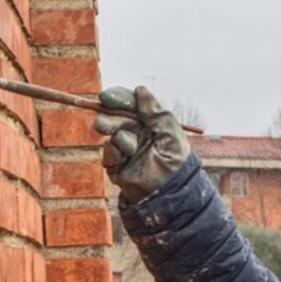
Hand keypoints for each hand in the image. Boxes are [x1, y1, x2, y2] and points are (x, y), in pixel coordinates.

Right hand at [94, 86, 191, 202]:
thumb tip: (139, 89)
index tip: (107, 96)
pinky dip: (114, 152)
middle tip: (105, 123)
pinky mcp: (116, 164)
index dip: (118, 98)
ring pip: (111, 134)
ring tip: (130, 146)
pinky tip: (125, 156)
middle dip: (110, 117)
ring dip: (118, 137)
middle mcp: (136, 133)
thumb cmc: (176, 161)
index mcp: (149, 122)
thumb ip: (154, 111)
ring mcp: (125, 148)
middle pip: (115, 116)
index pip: (130, 104)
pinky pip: (108, 152)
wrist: (170, 191)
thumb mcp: (170, 132)